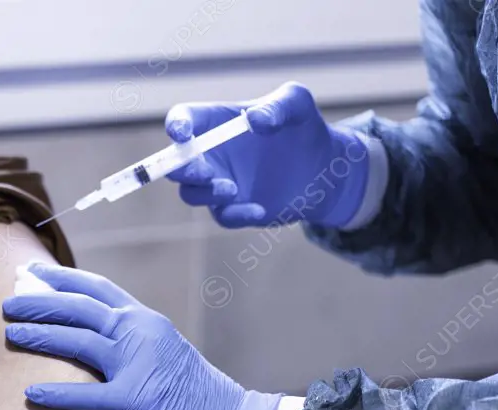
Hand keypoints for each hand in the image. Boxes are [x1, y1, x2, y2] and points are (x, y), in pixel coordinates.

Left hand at [3, 263, 281, 409]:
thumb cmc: (197, 396)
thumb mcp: (165, 354)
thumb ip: (133, 341)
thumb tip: (99, 335)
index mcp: (147, 320)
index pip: (99, 289)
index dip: (63, 279)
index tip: (33, 274)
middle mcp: (142, 333)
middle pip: (81, 308)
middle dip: (40, 302)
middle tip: (8, 302)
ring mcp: (140, 363)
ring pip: (79, 341)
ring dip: (39, 336)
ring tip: (9, 335)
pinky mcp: (138, 399)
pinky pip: (87, 394)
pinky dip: (57, 393)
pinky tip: (30, 392)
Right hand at [166, 81, 369, 228]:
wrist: (322, 167)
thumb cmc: (303, 126)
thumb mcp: (297, 104)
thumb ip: (278, 106)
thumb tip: (255, 120)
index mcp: (214, 121)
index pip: (181, 119)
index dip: (176, 126)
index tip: (182, 134)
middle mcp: (209, 153)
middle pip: (175, 163)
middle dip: (181, 169)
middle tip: (204, 172)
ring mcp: (217, 183)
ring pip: (191, 194)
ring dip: (205, 193)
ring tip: (232, 189)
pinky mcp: (232, 209)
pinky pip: (224, 217)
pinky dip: (237, 215)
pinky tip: (259, 210)